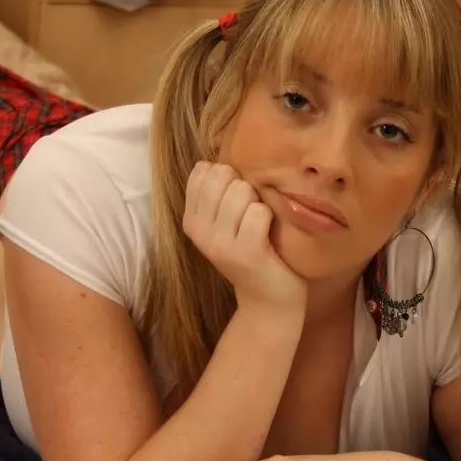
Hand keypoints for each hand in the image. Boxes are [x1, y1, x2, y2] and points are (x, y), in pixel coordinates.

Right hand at [183, 162, 305, 309]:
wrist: (268, 298)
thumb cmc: (251, 251)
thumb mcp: (223, 222)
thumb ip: (214, 192)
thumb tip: (208, 161)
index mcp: (190, 220)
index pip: (202, 171)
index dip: (227, 177)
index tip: (234, 202)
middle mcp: (199, 231)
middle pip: (223, 175)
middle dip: (244, 186)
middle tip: (250, 215)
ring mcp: (220, 243)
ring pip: (242, 190)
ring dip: (258, 202)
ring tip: (258, 226)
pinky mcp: (245, 252)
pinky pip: (259, 211)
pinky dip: (269, 218)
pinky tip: (267, 235)